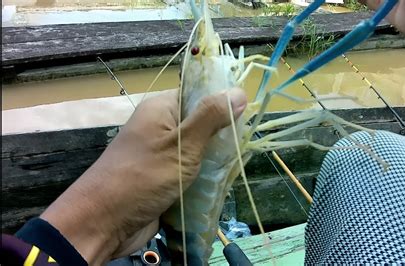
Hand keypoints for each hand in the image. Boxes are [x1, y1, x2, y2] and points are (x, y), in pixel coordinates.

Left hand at [40, 88, 246, 264]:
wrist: (103, 223)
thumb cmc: (142, 176)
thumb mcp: (181, 144)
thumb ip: (210, 118)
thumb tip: (239, 92)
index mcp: (162, 108)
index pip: (199, 93)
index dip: (223, 101)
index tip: (249, 114)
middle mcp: (162, 127)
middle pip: (203, 123)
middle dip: (223, 135)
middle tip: (244, 146)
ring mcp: (164, 154)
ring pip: (201, 149)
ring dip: (217, 159)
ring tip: (237, 166)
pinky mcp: (166, 177)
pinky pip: (193, 170)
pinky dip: (207, 176)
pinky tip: (224, 182)